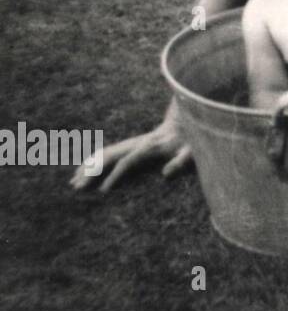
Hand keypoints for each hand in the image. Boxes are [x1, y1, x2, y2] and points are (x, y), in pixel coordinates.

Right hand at [68, 101, 192, 191]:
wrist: (188, 120)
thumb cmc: (191, 140)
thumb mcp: (191, 152)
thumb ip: (180, 162)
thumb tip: (165, 175)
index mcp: (149, 146)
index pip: (126, 162)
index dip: (114, 176)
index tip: (103, 190)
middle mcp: (138, 143)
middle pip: (109, 156)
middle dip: (92, 171)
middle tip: (76, 186)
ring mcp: (134, 142)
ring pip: (106, 153)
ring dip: (89, 166)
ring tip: (73, 180)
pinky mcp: (133, 144)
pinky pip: (110, 152)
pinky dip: (95, 160)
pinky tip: (84, 168)